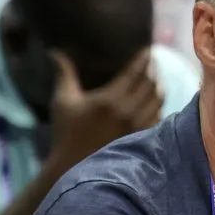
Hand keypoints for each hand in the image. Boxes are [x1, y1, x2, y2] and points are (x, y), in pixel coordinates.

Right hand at [48, 50, 162, 167]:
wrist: (75, 165)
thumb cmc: (67, 132)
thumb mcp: (63, 101)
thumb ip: (64, 74)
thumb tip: (54, 52)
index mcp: (110, 100)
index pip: (135, 73)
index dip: (144, 60)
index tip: (147, 50)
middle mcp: (128, 112)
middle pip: (151, 84)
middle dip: (154, 70)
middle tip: (153, 61)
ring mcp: (139, 126)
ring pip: (158, 100)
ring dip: (159, 86)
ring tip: (156, 78)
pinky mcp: (143, 138)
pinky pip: (159, 116)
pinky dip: (159, 105)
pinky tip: (155, 101)